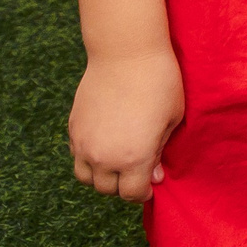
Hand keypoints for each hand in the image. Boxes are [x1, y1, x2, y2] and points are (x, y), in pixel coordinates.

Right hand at [70, 47, 183, 202]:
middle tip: (136, 171)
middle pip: (107, 189)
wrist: (126, 52)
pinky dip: (88, 158)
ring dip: (101, 176)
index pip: (131, 194)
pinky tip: (104, 144)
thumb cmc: (159, 82)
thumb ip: (160, 152)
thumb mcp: (172, 119)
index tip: (150, 184)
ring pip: (86, 178)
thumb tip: (155, 175)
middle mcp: (105, 157)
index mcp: (134, 158)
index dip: (142, 192)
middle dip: (123, 185)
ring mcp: (85, 144)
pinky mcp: (74, 128)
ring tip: (117, 163)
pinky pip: (77, 156)